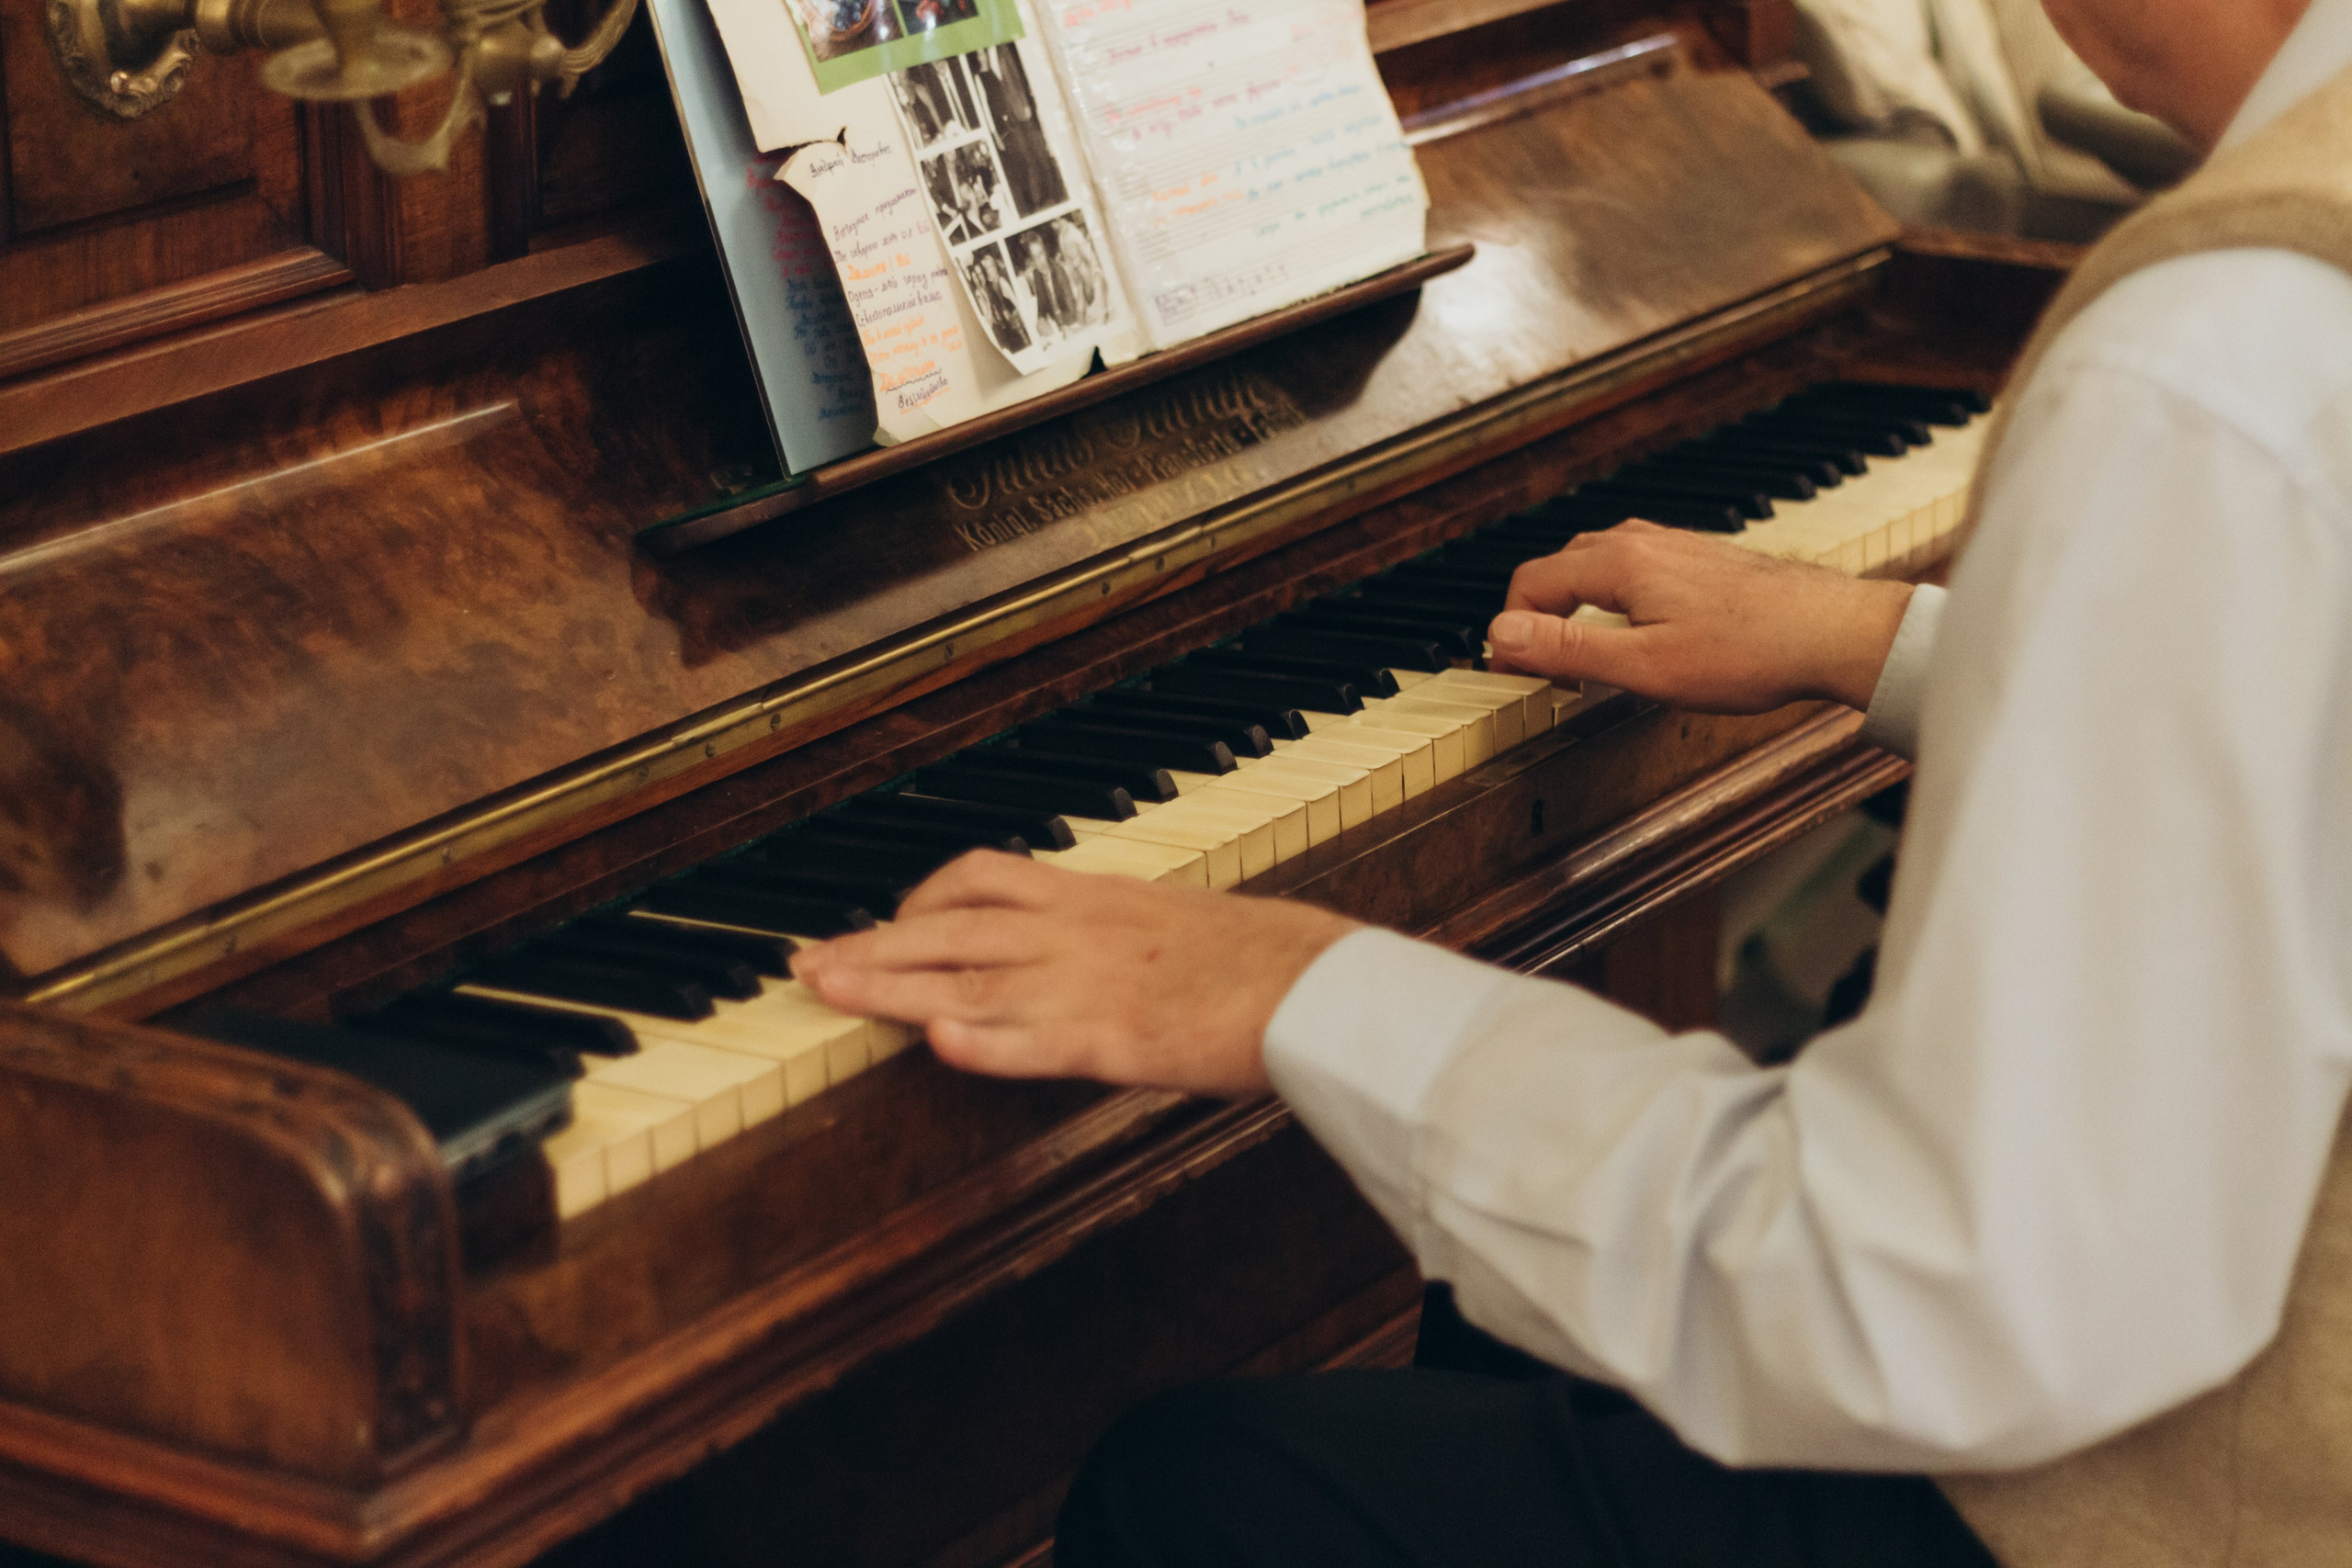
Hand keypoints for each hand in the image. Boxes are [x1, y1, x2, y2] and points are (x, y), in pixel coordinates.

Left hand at [789, 851, 1360, 1097]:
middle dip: (871, 946)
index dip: (916, 900)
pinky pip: (1034, 1042)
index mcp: (1091, 898)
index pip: (981, 878)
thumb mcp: (1167, 918)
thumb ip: (1110, 928)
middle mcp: (1076, 934)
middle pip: (950, 930)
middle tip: (806, 963)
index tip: (876, 924)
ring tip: (830, 988)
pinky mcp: (1117, 1041)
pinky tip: (936, 1046)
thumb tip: (1077, 936)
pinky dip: (982, 1045)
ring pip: (970, 982)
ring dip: (892, 987)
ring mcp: (1090, 986)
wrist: (1314, 983)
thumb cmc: (1255, 957)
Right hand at [1486, 522, 1914, 713]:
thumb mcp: (1645, 666)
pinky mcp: (1698, 558)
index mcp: (1619, 562)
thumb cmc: (1750, 653)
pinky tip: (1638, 634)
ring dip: (1576, 607)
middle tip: (1545, 672)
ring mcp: (1674, 545)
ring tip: (1586, 657)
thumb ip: (1567, 649)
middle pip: (1558, 568)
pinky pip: (1632, 568)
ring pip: (1596, 565)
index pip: (1530, 583)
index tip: (1515, 674)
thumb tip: (1499, 634)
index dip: (1511, 632)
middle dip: (1539, 617)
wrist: (1833, 632)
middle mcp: (1642, 542)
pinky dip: (1614, 600)